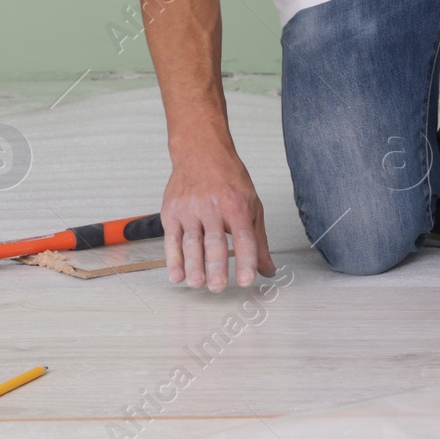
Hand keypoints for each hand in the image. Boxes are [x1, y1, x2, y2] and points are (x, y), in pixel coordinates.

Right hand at [162, 150, 274, 291]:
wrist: (200, 151)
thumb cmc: (227, 178)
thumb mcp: (251, 204)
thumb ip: (258, 240)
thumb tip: (268, 269)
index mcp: (236, 206)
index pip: (244, 237)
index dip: (246, 260)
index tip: (246, 279)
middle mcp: (212, 207)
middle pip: (214, 241)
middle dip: (216, 266)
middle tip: (218, 287)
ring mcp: (189, 209)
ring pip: (191, 241)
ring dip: (193, 265)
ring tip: (196, 283)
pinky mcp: (171, 212)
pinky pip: (171, 238)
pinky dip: (173, 258)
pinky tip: (176, 274)